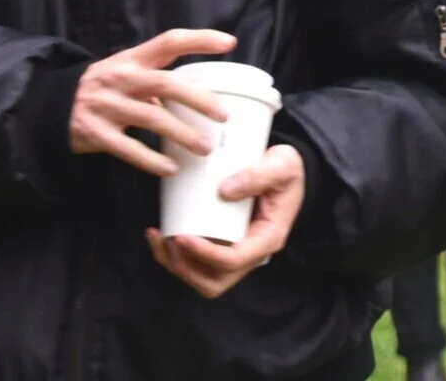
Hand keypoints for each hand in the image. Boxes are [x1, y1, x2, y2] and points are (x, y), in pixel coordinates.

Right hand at [69, 28, 235, 176]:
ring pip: (152, 119)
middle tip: (223, 115)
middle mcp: (121, 79)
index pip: (169, 41)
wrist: (51, 105)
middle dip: (198, 99)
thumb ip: (157, 79)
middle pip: (165, 84)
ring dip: (182, 134)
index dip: (199, 40)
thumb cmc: (105, 87)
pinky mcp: (96, 133)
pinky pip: (129, 148)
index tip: (228, 43)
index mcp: (132, 59)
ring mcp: (107, 106)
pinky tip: (171, 168)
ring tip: (206, 148)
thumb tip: (199, 95)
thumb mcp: (126, 71)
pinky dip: (151, 160)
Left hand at [145, 143, 304, 298]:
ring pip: (203, 279)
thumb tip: (225, 191)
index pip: (234, 261)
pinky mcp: (223, 245)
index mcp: (268, 238)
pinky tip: (160, 235)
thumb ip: (258, 175)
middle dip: (186, 267)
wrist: (285, 171)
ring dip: (177, 265)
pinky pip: (197, 264)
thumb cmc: (285, 169)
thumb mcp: (281, 165)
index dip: (205, 254)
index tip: (181, 236)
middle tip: (168, 240)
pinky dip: (175, 256)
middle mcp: (252, 253)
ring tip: (160, 239)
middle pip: (215, 281)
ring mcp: (237, 252)